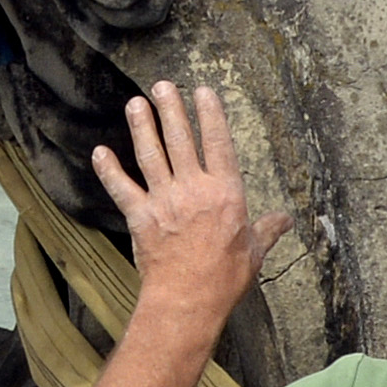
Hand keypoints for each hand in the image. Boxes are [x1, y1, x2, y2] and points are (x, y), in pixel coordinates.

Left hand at [93, 80, 272, 331]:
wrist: (188, 300)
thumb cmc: (225, 278)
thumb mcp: (255, 251)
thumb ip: (268, 229)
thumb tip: (286, 219)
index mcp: (225, 192)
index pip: (218, 143)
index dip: (211, 115)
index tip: (203, 92)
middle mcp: (193, 189)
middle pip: (181, 140)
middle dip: (171, 109)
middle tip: (163, 86)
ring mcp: (164, 201)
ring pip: (151, 155)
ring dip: (142, 127)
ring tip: (136, 103)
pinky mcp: (140, 217)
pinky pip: (121, 188)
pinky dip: (109, 170)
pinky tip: (100, 152)